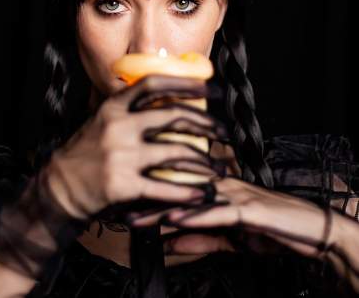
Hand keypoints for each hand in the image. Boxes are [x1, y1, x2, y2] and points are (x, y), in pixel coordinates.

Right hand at [45, 74, 228, 220]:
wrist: (60, 186)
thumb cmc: (86, 153)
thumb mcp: (101, 122)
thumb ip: (128, 110)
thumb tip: (163, 98)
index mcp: (113, 108)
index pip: (153, 85)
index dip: (184, 83)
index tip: (209, 87)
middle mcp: (118, 127)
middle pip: (172, 116)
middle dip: (206, 123)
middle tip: (224, 131)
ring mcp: (120, 155)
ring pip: (175, 153)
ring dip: (204, 162)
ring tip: (219, 168)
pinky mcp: (122, 185)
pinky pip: (164, 188)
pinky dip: (188, 192)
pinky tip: (203, 193)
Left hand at [129, 174, 358, 282]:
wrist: (311, 228)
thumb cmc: (270, 228)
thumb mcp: (230, 237)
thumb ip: (201, 238)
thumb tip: (170, 243)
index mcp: (215, 186)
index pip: (176, 185)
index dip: (148, 192)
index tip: (122, 200)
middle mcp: (221, 184)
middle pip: (178, 187)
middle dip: (146, 198)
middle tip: (117, 206)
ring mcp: (235, 194)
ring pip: (192, 198)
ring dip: (162, 208)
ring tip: (135, 216)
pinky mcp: (250, 210)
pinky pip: (218, 213)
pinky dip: (195, 218)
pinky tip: (175, 221)